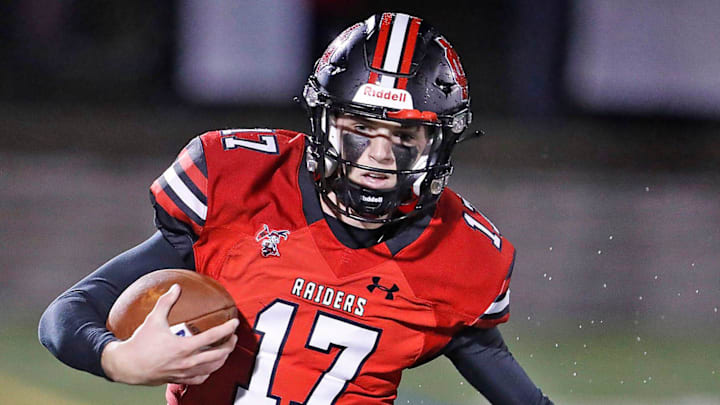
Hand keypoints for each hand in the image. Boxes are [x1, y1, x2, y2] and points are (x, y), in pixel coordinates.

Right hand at [101, 284, 238, 385]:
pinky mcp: (179, 380)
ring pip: (212, 368)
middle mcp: (187, 362)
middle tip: (234, 336)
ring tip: (226, 349)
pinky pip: (200, 379)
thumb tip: (176, 287)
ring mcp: (184, 373)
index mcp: (183, 347)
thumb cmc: (140, 343)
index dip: (227, 329)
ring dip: (223, 358)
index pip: (213, 337)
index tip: (235, 322)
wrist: (127, 366)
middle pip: (218, 355)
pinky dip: (209, 371)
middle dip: (230, 345)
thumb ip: (166, 302)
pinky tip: (211, 365)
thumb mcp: (153, 319)